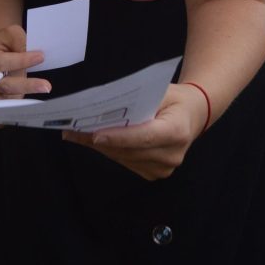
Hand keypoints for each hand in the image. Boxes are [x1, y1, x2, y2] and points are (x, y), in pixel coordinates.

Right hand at [0, 25, 49, 99]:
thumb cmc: (5, 41)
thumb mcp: (11, 34)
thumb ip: (20, 43)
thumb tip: (32, 57)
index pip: (1, 62)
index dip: (21, 61)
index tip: (40, 57)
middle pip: (4, 85)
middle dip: (26, 85)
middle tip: (46, 86)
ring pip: (7, 98)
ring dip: (25, 94)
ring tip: (42, 89)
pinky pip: (8, 105)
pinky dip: (20, 104)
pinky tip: (33, 102)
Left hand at [63, 81, 208, 179]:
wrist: (192, 115)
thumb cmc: (174, 99)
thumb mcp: (160, 91)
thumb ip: (136, 101)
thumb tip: (103, 110)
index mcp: (177, 131)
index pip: (144, 136)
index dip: (119, 137)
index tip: (95, 134)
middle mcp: (172, 154)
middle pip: (129, 150)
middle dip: (99, 140)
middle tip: (71, 130)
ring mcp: (164, 168)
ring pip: (123, 158)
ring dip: (98, 146)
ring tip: (74, 133)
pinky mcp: (155, 173)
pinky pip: (126, 162)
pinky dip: (108, 150)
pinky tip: (89, 140)